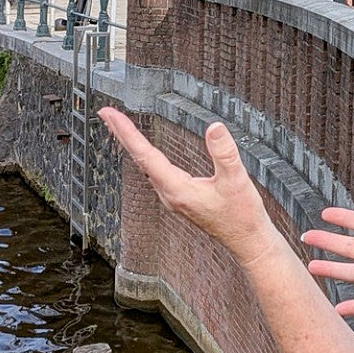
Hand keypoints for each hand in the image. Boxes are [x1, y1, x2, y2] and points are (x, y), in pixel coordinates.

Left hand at [98, 107, 278, 266]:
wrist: (248, 240)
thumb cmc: (242, 216)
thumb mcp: (237, 180)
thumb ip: (225, 153)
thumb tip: (214, 128)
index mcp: (177, 190)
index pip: (145, 155)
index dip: (127, 132)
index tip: (110, 114)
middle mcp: (170, 194)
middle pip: (139, 159)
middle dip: (121, 134)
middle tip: (105, 113)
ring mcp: (173, 197)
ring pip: (145, 166)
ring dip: (132, 144)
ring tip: (120, 126)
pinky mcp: (180, 197)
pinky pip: (155, 172)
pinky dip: (146, 155)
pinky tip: (146, 151)